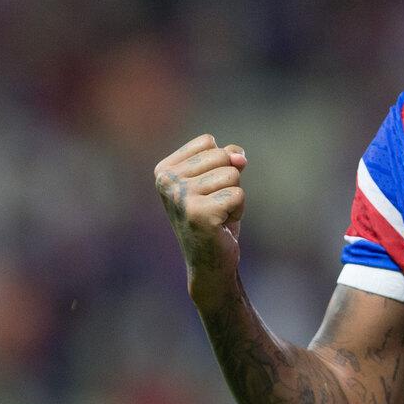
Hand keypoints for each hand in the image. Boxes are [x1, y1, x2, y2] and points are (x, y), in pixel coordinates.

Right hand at [155, 134, 248, 282]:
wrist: (210, 261)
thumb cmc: (215, 217)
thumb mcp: (218, 180)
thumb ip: (228, 157)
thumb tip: (239, 158)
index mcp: (164, 170)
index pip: (208, 142)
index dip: (219, 163)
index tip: (208, 189)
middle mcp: (166, 181)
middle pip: (221, 155)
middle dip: (229, 180)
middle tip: (215, 204)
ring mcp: (180, 197)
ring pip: (232, 175)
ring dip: (234, 196)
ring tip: (218, 214)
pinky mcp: (199, 213)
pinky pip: (238, 194)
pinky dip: (238, 210)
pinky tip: (222, 225)